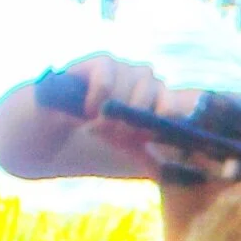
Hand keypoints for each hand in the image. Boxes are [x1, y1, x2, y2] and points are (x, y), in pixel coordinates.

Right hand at [53, 52, 207, 171]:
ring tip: (98, 127)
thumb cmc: (103, 132)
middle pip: (152, 91)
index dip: (161, 118)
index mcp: (160, 96)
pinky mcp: (102, 62)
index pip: (173, 104)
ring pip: (130, 86)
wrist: (65, 118)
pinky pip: (106, 80)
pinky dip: (97, 99)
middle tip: (119, 137)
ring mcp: (126, 67)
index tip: (146, 138)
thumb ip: (152, 161)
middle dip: (134, 118)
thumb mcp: (130, 149)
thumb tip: (175, 179)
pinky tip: (88, 111)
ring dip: (114, 112)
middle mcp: (146, 78)